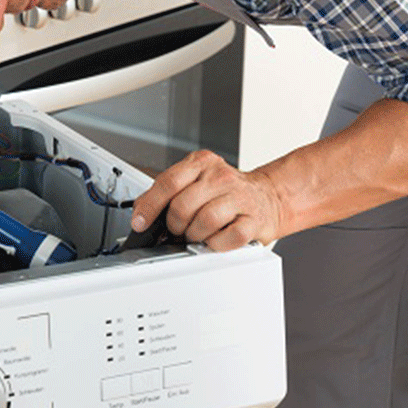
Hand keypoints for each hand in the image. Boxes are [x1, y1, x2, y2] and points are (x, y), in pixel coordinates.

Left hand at [130, 150, 282, 250]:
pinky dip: (215, 244)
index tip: (140, 222)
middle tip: (178, 229)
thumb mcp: (195, 180)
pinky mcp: (254, 220)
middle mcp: (220, 176)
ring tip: (197, 234)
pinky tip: (215, 239)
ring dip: (194, 235)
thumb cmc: (226, 192)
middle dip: (174, 224)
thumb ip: (168, 191)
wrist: (267, 197)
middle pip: (182, 206)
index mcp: (202, 163)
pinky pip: (227, 238)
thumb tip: (140, 210)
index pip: (168, 182)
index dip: (150, 206)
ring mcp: (239, 197)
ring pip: (204, 222)